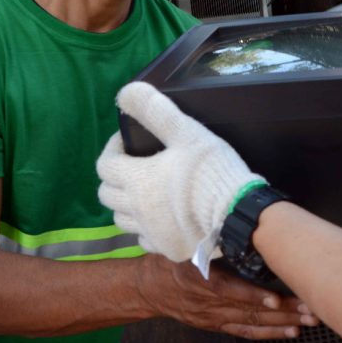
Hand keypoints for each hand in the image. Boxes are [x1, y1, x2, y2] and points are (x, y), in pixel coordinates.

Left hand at [97, 82, 261, 261]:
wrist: (237, 214)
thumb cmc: (210, 171)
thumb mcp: (186, 132)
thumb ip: (156, 111)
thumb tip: (126, 92)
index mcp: (136, 180)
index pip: (104, 165)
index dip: (113, 149)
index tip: (129, 141)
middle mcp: (136, 210)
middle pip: (106, 194)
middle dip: (115, 177)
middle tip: (136, 165)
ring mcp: (150, 233)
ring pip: (121, 220)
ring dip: (126, 205)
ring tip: (146, 192)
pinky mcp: (167, 250)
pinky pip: (144, 241)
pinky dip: (145, 229)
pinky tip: (162, 219)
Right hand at [138, 255, 317, 339]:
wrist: (148, 288)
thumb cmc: (169, 260)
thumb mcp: (183, 243)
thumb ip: (208, 237)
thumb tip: (234, 216)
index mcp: (199, 278)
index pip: (229, 290)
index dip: (253, 296)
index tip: (275, 297)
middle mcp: (208, 302)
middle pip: (249, 309)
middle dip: (283, 310)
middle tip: (309, 307)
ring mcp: (213, 317)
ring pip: (252, 323)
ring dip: (282, 323)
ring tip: (307, 321)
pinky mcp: (216, 325)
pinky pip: (245, 331)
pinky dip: (268, 333)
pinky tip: (288, 332)